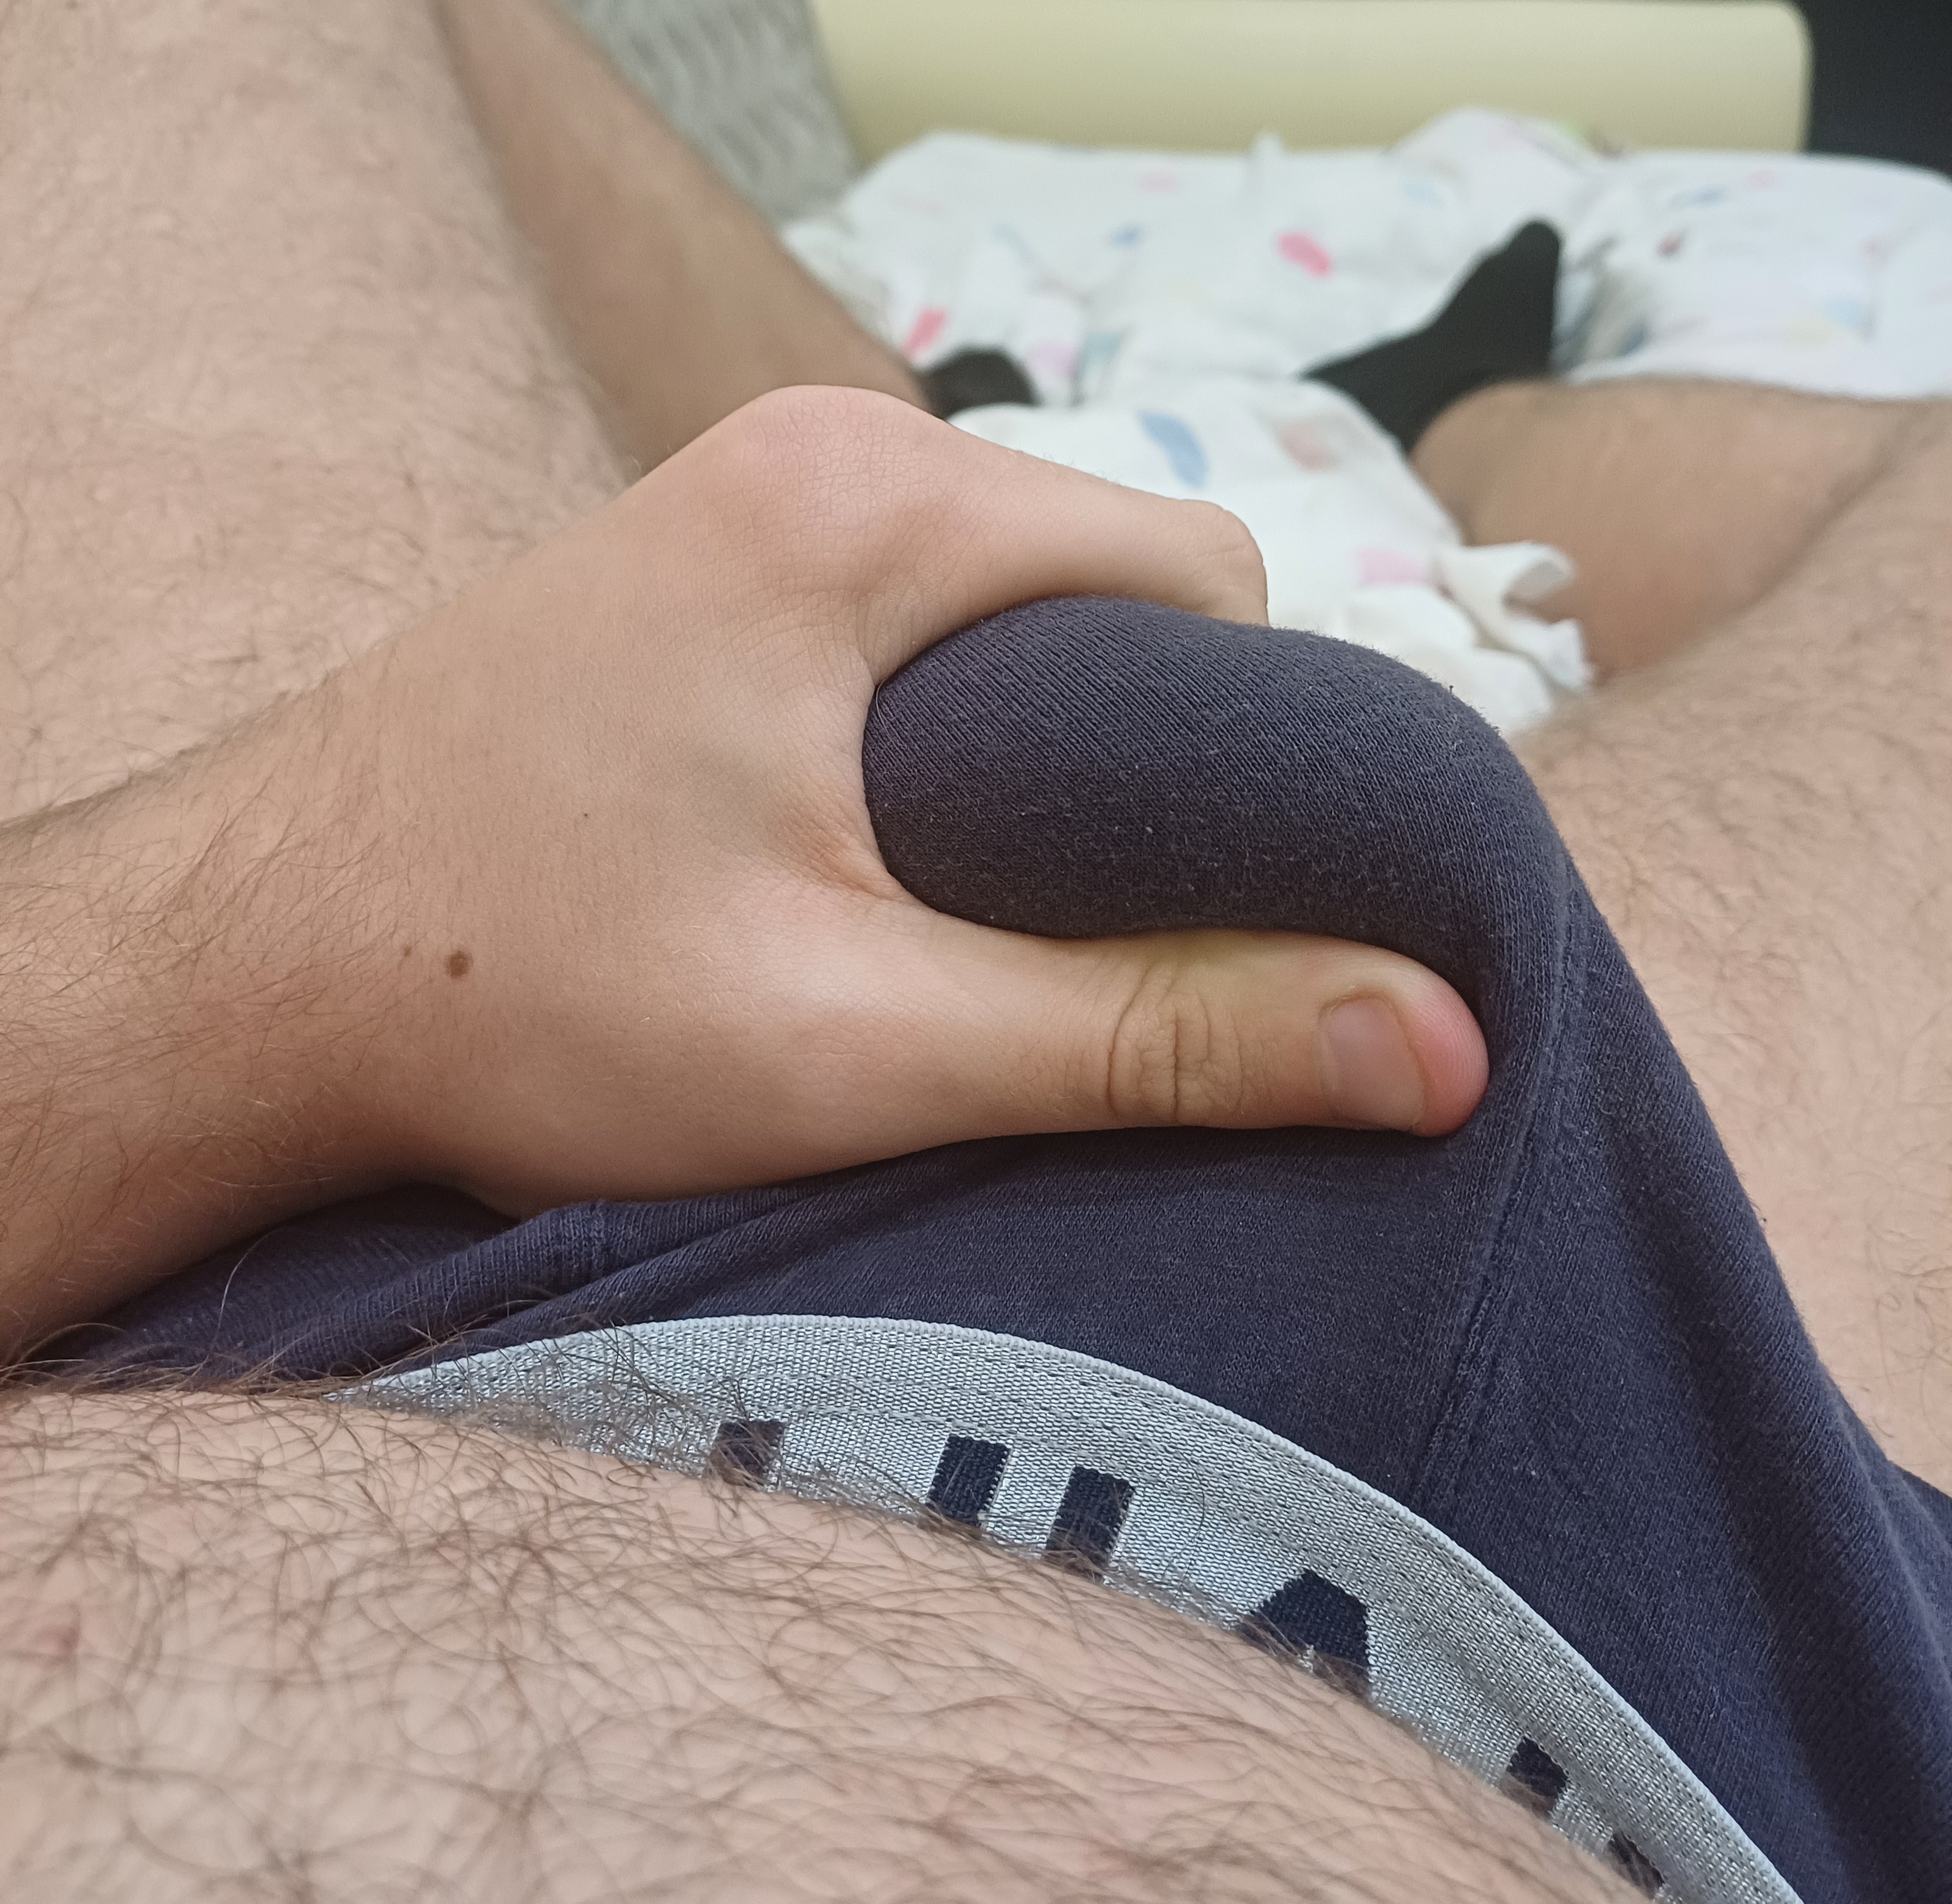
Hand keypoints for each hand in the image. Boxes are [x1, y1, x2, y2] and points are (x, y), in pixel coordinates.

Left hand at [354, 388, 1487, 1210]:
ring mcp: (734, 505)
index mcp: (868, 514)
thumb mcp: (866, 1043)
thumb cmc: (513, 995)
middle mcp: (805, 460)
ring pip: (1003, 622)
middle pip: (1106, 595)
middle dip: (1136, 774)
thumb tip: (1435, 1049)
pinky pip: (897, 632)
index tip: (1194, 915)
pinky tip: (861, 870)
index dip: (1245, 767)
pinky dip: (931, 747)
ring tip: (952, 925)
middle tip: (1058, 949)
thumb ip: (1158, 1037)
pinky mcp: (688, 576)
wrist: (239, 964)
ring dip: (1031, 771)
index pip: (1204, 589)